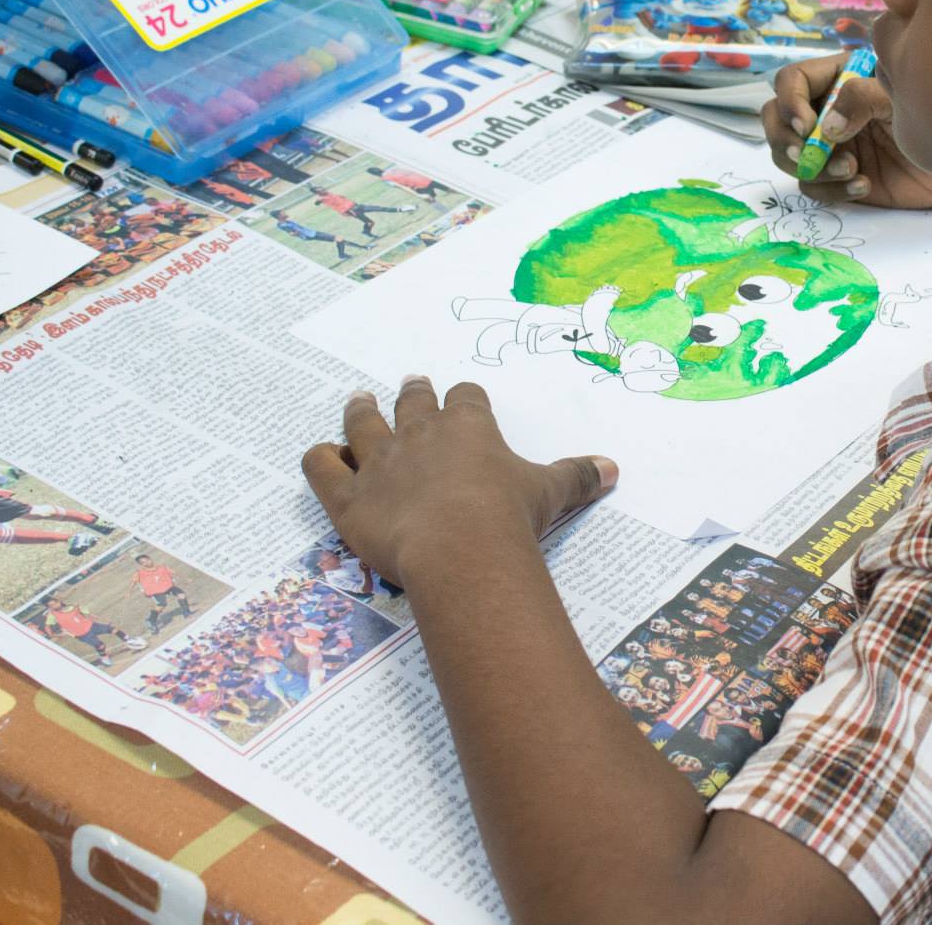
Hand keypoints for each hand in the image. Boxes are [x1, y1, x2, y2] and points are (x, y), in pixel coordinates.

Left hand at [302, 378, 615, 583]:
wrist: (460, 547)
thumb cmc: (508, 516)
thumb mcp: (552, 492)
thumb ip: (578, 476)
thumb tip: (612, 468)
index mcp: (468, 426)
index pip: (465, 398)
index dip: (464, 398)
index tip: (463, 399)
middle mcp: (420, 434)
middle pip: (412, 401)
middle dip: (412, 393)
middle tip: (410, 384)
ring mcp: (379, 462)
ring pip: (361, 424)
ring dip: (360, 411)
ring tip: (359, 401)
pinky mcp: (348, 496)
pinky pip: (321, 466)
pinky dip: (319, 458)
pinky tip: (322, 455)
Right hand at [762, 53, 931, 208]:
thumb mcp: (900, 97)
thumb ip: (862, 99)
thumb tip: (825, 128)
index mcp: (838, 78)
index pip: (791, 80)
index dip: (789, 102)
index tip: (807, 126)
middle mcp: (825, 109)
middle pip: (774, 119)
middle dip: (783, 139)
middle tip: (805, 154)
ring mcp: (829, 145)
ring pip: (787, 156)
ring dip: (811, 167)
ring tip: (852, 170)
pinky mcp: (837, 177)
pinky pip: (813, 186)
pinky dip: (831, 189)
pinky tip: (862, 185)